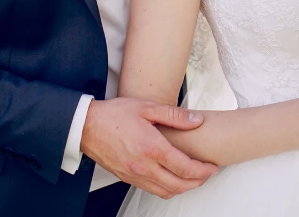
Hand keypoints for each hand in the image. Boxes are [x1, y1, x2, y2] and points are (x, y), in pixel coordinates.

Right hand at [80, 98, 217, 198]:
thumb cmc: (115, 114)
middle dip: (198, 182)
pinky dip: (167, 188)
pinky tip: (172, 177)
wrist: (86, 127)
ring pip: (166, 192)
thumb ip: (175, 116)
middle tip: (208, 173)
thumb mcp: (147, 107)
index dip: (204, 170)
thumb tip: (197, 121)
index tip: (213, 166)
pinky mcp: (127, 178)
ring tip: (193, 177)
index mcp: (152, 148)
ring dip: (183, 187)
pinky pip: (152, 190)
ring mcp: (134, 175)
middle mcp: (144, 166)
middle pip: (179, 185)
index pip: (185, 168)